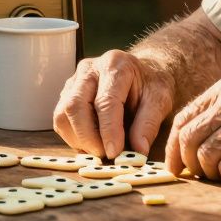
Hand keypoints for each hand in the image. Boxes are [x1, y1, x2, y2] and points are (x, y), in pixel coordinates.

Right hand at [53, 49, 175, 158]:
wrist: (140, 73)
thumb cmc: (149, 86)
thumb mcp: (160, 101)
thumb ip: (149, 124)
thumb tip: (139, 151)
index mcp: (115, 65)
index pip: (105, 101)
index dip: (108, 130)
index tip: (115, 153)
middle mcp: (89, 69)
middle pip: (75, 106)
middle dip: (88, 138)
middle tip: (105, 155)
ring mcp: (73, 80)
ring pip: (62, 114)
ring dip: (78, 139)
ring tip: (99, 150)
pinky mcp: (66, 93)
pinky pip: (60, 120)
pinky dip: (73, 137)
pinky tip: (91, 143)